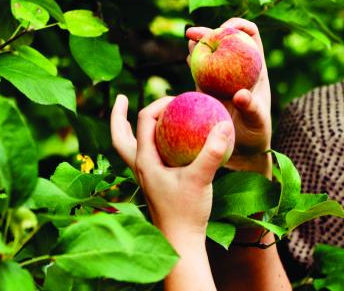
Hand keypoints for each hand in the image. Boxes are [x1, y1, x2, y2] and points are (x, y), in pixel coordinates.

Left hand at [110, 94, 233, 237]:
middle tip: (121, 98)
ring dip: (128, 130)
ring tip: (129, 116)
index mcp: (145, 161)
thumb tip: (225, 124)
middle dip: (118, 116)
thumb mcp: (201, 179)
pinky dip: (148, 144)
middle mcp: (140, 168)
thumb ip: (213, 152)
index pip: (144, 122)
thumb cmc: (187, 213)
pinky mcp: (154, 185)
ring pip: (128, 148)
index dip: (158, 104)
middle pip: (119, 137)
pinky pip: (144, 158)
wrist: (180, 244)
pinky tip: (163, 143)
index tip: (178, 98)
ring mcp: (145, 178)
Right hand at [187, 18, 271, 173]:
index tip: (226, 28)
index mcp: (254, 69)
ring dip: (199, 42)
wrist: (242, 151)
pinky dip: (194, 60)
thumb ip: (251, 108)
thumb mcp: (257, 122)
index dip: (239, 26)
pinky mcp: (208, 89)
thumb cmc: (256, 136)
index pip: (250, 36)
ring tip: (190, 38)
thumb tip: (240, 94)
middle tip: (195, 33)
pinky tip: (188, 56)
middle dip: (210, 30)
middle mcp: (237, 69)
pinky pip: (199, 70)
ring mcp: (221, 78)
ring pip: (210, 52)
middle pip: (225, 40)